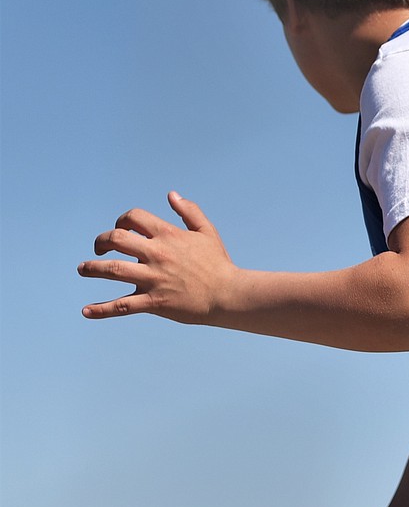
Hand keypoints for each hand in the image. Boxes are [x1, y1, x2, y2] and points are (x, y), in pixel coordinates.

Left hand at [78, 193, 234, 322]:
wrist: (228, 294)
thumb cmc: (218, 263)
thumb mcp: (207, 231)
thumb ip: (189, 211)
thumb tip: (172, 194)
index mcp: (168, 235)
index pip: (133, 218)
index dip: (121, 220)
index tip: (120, 229)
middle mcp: (157, 254)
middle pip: (116, 239)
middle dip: (101, 242)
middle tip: (99, 248)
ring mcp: (153, 278)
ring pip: (112, 270)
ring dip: (92, 268)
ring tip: (83, 268)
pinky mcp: (154, 301)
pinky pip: (121, 306)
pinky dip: (101, 310)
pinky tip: (86, 311)